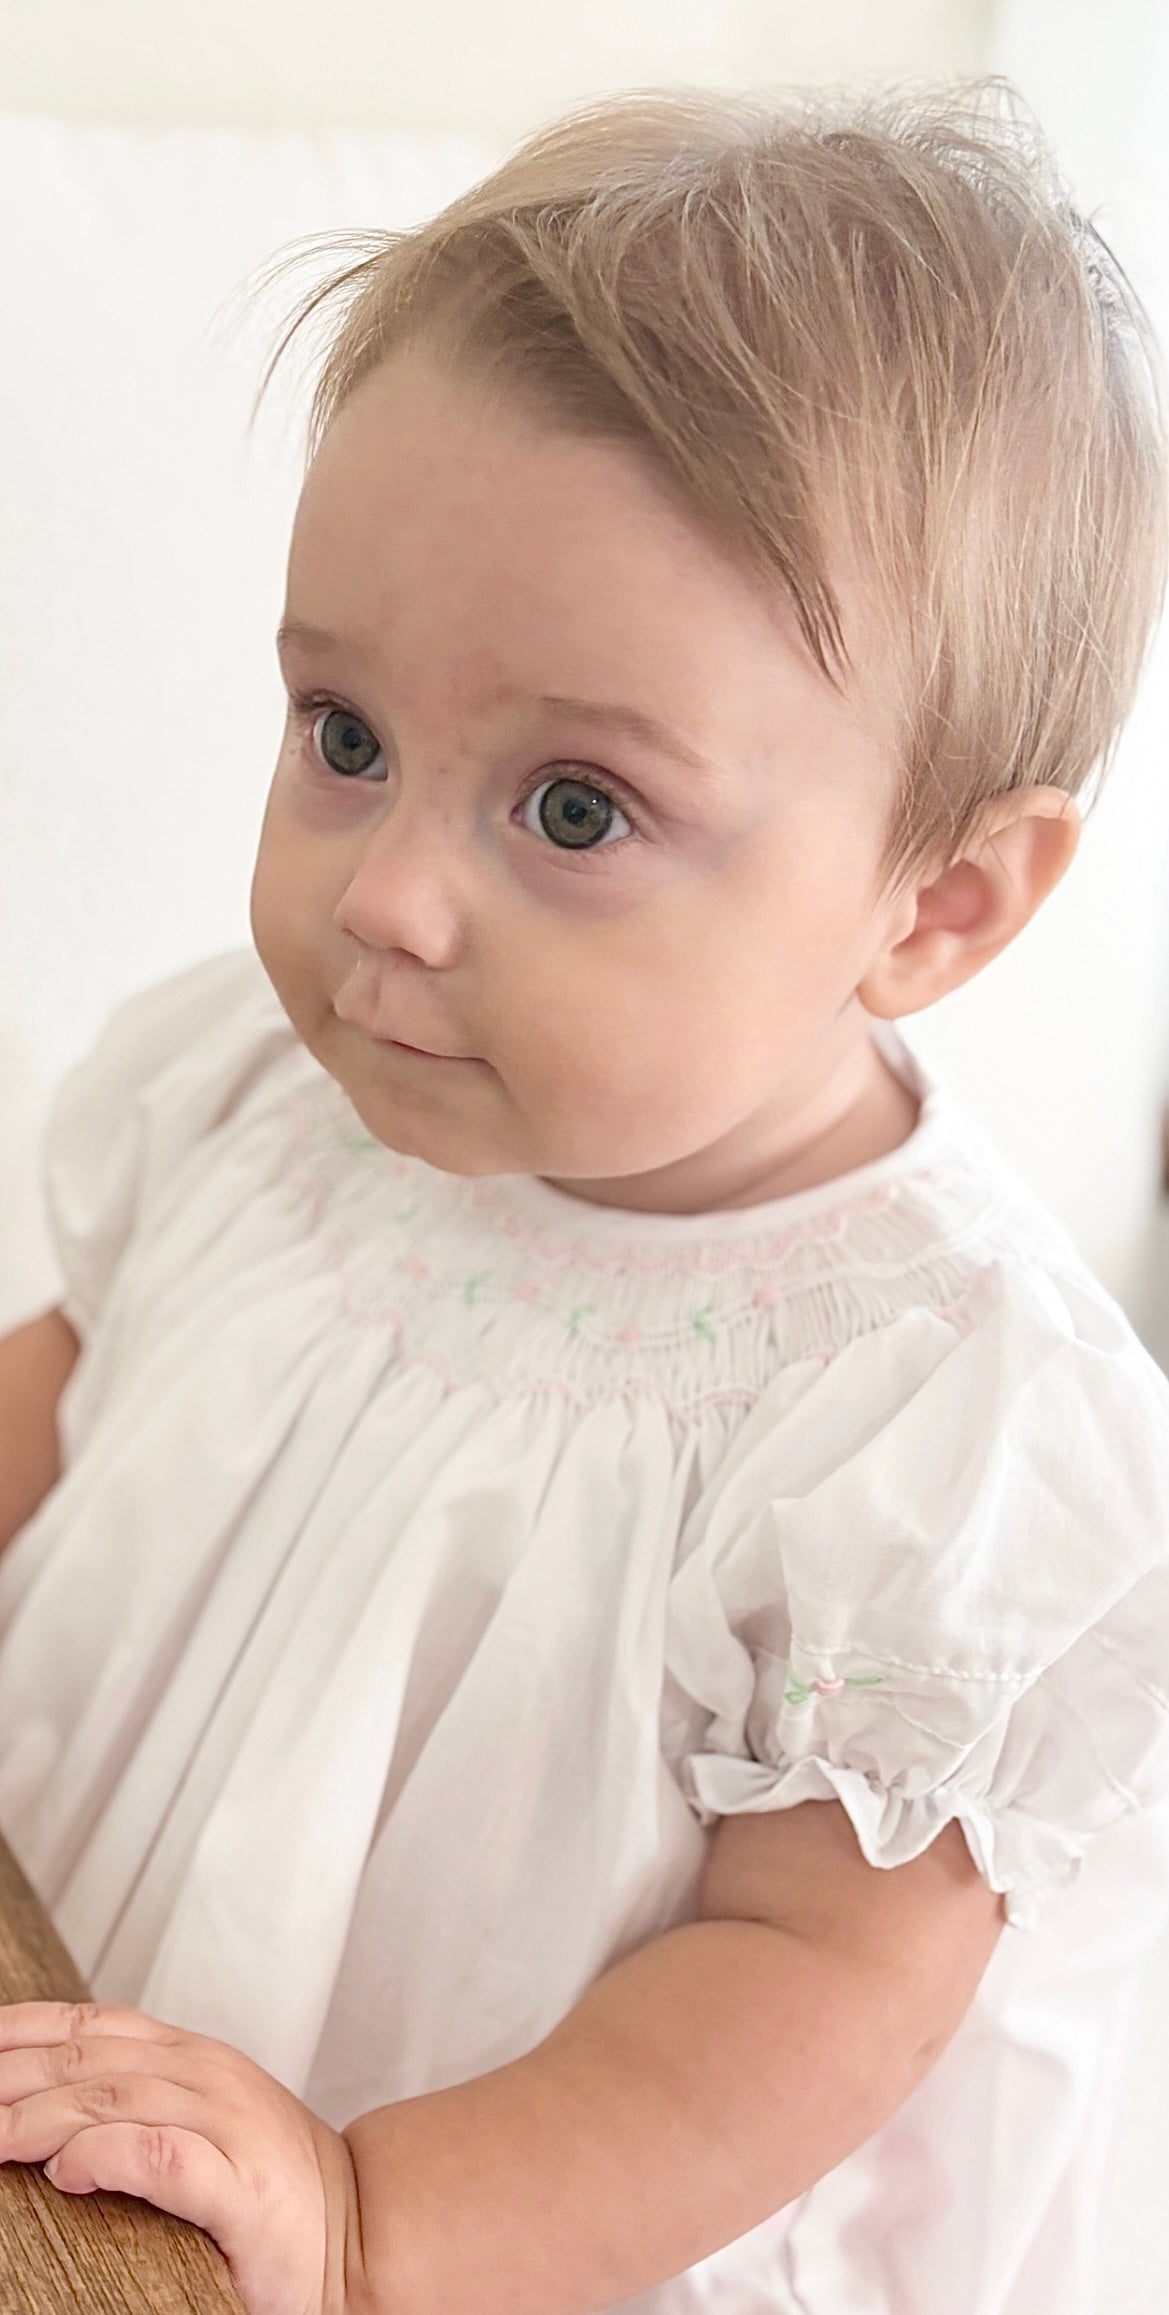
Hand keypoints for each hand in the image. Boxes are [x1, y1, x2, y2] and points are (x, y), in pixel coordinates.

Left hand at [0, 2000, 368, 2314]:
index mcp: (192, 2056)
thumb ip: (136, 2105)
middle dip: (11, 2076)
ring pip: (114, 2101)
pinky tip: (65, 2170)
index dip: (22, 2029)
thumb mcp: (198, 2124)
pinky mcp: (240, 2188)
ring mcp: (228, 2124)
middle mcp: (207, 2075)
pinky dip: (108, 2156)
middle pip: (88, 2060)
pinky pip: (163, 2158)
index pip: (90, 2024)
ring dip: (39, 2118)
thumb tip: (38, 2109)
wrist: (361, 2231)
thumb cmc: (268, 2190)